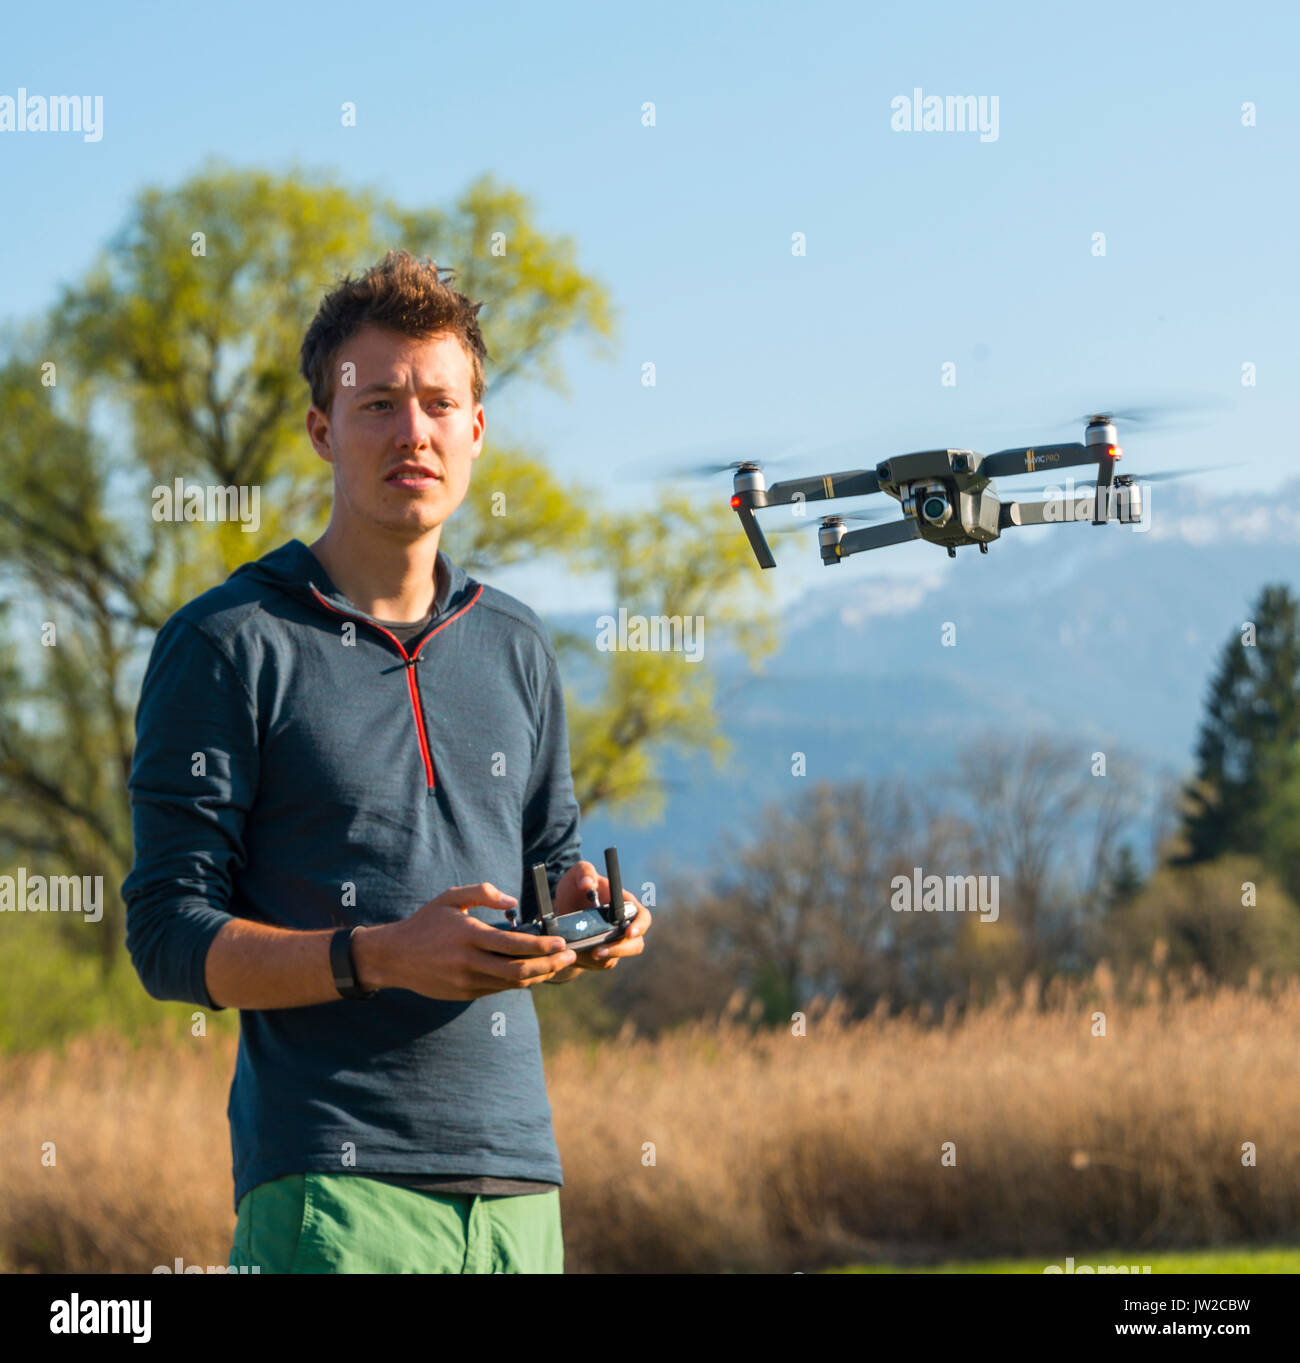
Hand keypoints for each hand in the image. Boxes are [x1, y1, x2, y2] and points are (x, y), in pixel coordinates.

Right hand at [355, 883, 575, 999]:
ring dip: (539, 976)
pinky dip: (519, 981)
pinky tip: (532, 971)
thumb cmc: (425, 922)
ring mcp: (467, 982)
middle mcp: (469, 962)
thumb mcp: (451, 898)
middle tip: (569, 957)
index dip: (542, 946)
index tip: (561, 942)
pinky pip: (499, 989)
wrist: (393, 957)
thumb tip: (513, 901)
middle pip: (519, 971)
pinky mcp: (465, 994)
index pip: (514, 944)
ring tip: (557, 965)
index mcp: (469, 935)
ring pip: (512, 984)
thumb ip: (483, 893)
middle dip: (550, 965)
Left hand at [551, 861, 650, 972]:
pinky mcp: (602, 956)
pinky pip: (600, 964)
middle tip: (598, 951)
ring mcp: (613, 942)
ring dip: (602, 957)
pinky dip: (588, 962)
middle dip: (620, 950)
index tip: (627, 932)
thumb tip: (588, 885)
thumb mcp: (576, 873)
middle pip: (636, 944)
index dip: (640, 926)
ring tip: (583, 953)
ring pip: (617, 957)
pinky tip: (575, 954)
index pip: (643, 917)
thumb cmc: (574, 887)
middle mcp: (623, 926)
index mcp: (625, 905)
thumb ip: (584, 872)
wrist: (559, 909)